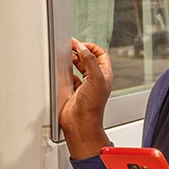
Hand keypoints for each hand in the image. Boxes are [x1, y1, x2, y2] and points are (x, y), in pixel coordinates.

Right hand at [60, 38, 113, 159]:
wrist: (80, 123)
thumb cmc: (92, 106)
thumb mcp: (95, 78)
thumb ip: (90, 60)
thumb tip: (83, 48)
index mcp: (104, 74)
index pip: (101, 54)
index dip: (91, 47)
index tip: (81, 45)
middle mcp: (96, 79)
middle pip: (89, 59)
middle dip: (80, 51)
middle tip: (71, 47)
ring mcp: (85, 86)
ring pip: (79, 67)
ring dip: (73, 61)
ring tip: (67, 56)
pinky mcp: (74, 91)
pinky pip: (70, 78)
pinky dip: (67, 72)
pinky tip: (64, 71)